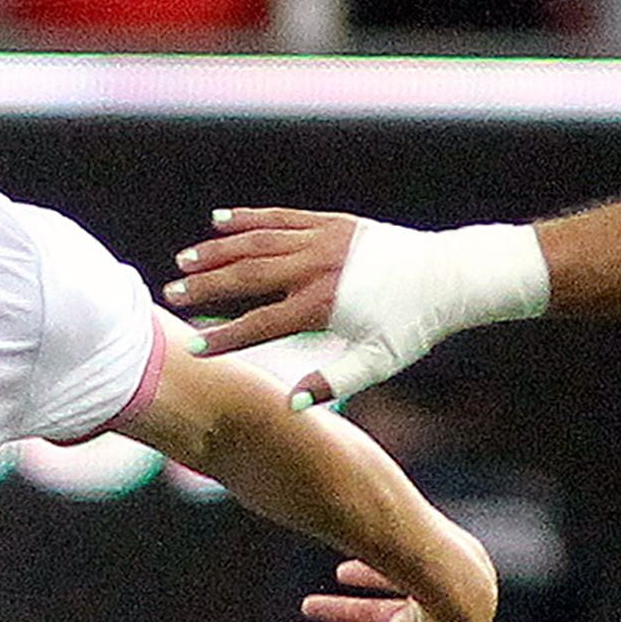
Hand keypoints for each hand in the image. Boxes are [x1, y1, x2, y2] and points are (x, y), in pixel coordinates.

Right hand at [168, 215, 547, 409]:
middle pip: (248, 276)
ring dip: (218, 251)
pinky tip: (219, 222)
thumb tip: (291, 403)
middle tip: (170, 295)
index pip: (261, 324)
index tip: (192, 346)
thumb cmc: (413, 326)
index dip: (223, 337)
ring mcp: (323, 240)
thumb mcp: (379, 362)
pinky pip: (281, 219)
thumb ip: (335, 382)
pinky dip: (248, 219)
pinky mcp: (332, 223)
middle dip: (207, 287)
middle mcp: (317, 268)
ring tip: (185, 262)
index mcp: (324, 306)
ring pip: (257, 242)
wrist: (449, 278)